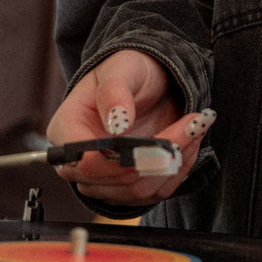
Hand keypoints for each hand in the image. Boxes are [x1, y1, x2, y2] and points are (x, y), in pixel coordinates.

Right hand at [47, 48, 214, 208]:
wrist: (147, 81)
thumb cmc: (128, 71)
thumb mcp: (122, 69)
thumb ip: (115, 93)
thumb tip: (117, 124)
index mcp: (67, 130)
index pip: (87, 162)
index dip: (123, 159)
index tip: (162, 141)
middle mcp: (79, 161)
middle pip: (117, 180)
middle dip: (158, 156)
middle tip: (192, 126)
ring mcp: (103, 178)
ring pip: (138, 191)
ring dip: (173, 163)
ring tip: (194, 129)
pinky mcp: (127, 186)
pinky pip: (155, 192)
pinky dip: (177, 170)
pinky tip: (189, 143)